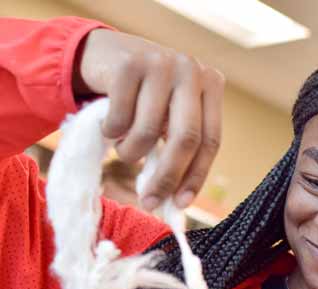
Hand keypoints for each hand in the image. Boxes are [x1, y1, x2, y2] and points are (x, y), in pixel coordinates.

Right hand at [73, 29, 223, 210]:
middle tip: (149, 200)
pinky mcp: (128, 63)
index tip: (180, 204)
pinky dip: (111, 132)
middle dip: (167, 176)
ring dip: (131, 152)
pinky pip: (120, 119)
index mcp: (211, 85)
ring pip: (148, 132)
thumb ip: (180, 148)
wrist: (106, 56)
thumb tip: (176, 202)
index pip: (210, 141)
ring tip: (124, 148)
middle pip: (186, 138)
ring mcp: (160, 63)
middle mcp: (191, 70)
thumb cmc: (145, 98)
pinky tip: (110, 125)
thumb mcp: (171, 117)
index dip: (195, 176)